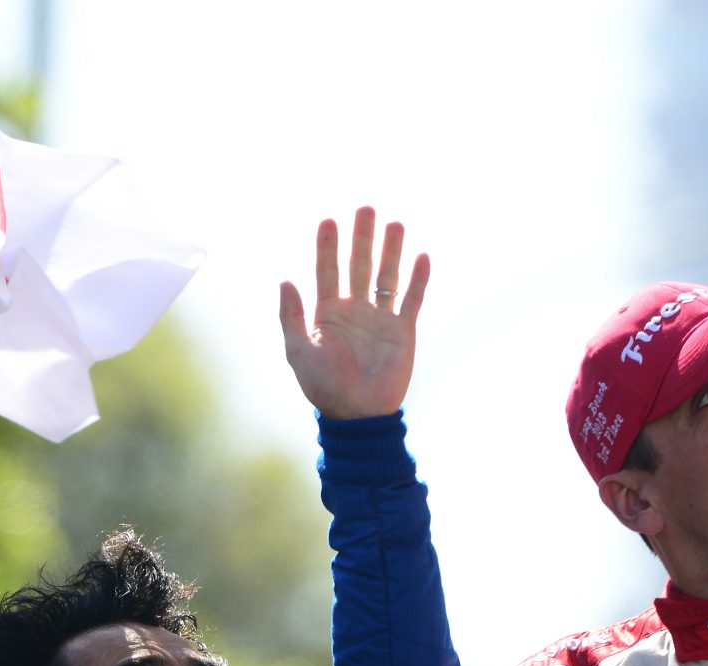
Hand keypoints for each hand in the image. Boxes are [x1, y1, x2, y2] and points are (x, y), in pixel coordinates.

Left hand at [279, 206, 428, 418]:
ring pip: (387, 276)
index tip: (329, 221)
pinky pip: (412, 300)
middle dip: (362, 238)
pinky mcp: (403, 332)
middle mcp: (355, 311)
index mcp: (328, 313)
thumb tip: (285, 280)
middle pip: (359, 265)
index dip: (327, 246)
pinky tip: (422, 256)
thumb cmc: (324, 386)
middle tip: (365, 209)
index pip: (328, 271)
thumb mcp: (299, 350)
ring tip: (394, 224)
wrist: (357, 414)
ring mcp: (380, 319)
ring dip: (390, 250)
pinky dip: (418, 279)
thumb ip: (291, 316)